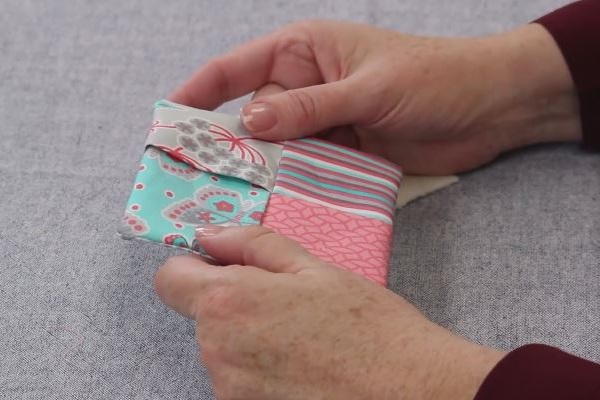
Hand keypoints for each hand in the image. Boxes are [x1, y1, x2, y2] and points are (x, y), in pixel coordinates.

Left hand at [155, 226, 503, 398]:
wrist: (408, 389)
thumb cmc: (367, 323)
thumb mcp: (312, 267)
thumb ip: (251, 245)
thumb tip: (208, 236)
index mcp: (227, 302)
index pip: (170, 279)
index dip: (192, 268)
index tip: (221, 268)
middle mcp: (216, 351)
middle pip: (203, 316)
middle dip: (235, 304)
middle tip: (288, 304)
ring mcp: (229, 390)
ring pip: (223, 349)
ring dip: (250, 339)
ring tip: (303, 339)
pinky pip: (240, 380)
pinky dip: (261, 371)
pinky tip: (303, 367)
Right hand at [170, 21, 579, 174]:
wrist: (490, 108)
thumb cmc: (433, 77)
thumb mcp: (368, 88)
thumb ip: (310, 107)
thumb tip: (250, 121)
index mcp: (305, 51)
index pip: (239, 68)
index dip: (201, 92)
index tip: (169, 120)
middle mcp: (308, 86)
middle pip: (256, 118)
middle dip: (237, 147)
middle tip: (207, 181)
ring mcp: (326, 121)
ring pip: (282, 150)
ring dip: (269, 173)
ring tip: (242, 201)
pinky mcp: (345, 151)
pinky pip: (310, 169)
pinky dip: (298, 185)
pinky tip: (284, 204)